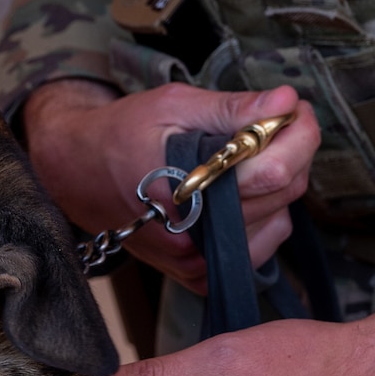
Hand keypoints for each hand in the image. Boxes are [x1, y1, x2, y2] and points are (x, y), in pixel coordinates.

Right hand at [22, 80, 318, 290]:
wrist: (76, 175)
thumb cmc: (120, 134)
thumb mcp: (173, 105)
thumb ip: (233, 108)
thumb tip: (285, 101)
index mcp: (185, 191)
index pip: (275, 171)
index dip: (299, 133)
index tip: (293, 108)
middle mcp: (193, 238)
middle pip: (284, 194)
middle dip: (292, 150)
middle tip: (274, 122)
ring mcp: (196, 262)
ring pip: (280, 221)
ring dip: (279, 184)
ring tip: (249, 158)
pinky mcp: (197, 274)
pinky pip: (260, 246)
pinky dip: (264, 215)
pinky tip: (239, 192)